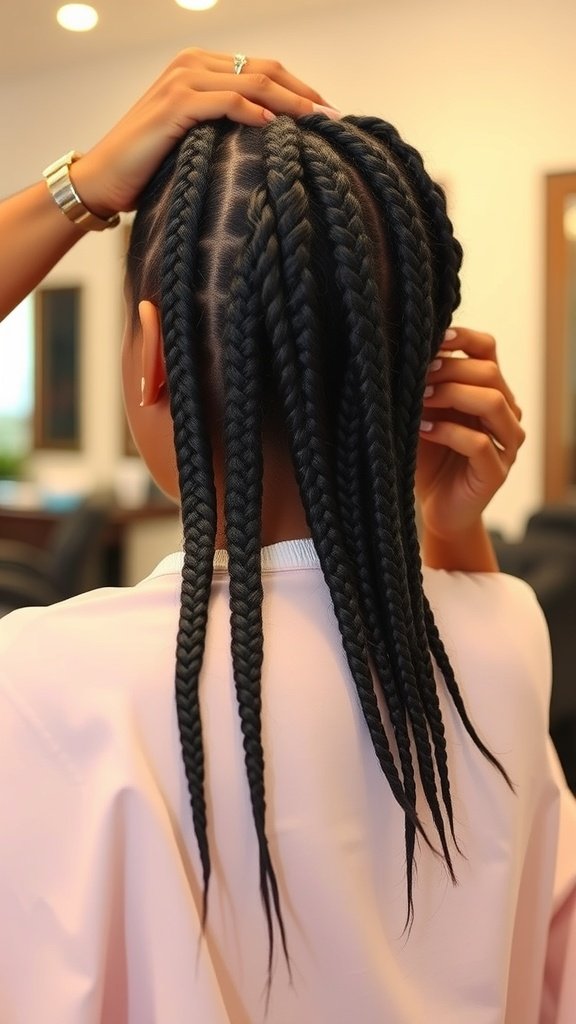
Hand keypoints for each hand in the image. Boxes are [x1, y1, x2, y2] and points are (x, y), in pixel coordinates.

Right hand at [71, 48, 330, 218]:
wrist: (102, 180)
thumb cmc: (150, 168)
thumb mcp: (196, 141)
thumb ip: (228, 128)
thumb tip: (278, 144)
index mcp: (200, 67)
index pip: (263, 69)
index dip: (300, 90)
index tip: (331, 116)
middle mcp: (192, 64)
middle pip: (264, 69)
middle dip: (305, 94)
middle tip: (337, 119)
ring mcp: (182, 82)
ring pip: (251, 81)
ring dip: (291, 102)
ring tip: (319, 124)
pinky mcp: (174, 105)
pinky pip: (226, 101)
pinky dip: (254, 112)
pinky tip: (277, 127)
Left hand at [416, 327, 524, 542]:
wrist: (437, 507)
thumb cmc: (429, 457)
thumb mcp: (423, 414)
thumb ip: (423, 386)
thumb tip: (407, 351)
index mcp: (490, 392)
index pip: (488, 351)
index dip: (462, 339)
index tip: (432, 340)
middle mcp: (506, 414)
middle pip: (489, 373)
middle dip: (449, 369)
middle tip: (416, 376)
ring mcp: (506, 443)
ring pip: (493, 402)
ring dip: (452, 395)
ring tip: (420, 400)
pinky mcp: (496, 472)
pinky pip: (479, 443)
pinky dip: (449, 432)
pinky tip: (424, 430)